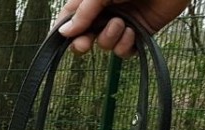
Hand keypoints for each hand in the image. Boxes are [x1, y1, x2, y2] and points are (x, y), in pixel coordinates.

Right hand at [54, 0, 188, 56]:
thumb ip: (84, 12)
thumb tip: (64, 33)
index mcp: (93, 0)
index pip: (70, 19)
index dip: (64, 32)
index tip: (65, 40)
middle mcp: (106, 12)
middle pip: (84, 36)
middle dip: (83, 43)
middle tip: (85, 45)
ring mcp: (123, 23)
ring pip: (104, 45)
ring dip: (109, 39)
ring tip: (122, 24)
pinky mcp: (140, 33)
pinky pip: (124, 51)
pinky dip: (125, 47)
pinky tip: (132, 34)